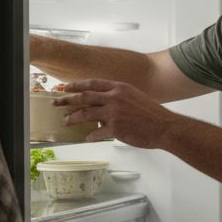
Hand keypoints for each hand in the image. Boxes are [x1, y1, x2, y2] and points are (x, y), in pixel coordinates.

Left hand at [53, 79, 174, 148]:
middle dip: (67, 100)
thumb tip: (102, 104)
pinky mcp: (115, 128)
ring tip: (65, 121)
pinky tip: (87, 138)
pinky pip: (97, 133)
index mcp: (119, 88)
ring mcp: (114, 113)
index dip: (77, 85)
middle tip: (56, 103)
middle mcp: (114, 98)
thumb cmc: (152, 113)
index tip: (66, 87)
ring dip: (73, 118)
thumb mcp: (134, 97)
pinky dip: (90, 136)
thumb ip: (118, 97)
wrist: (164, 126)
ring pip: (86, 114)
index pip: (92, 83)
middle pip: (84, 97)